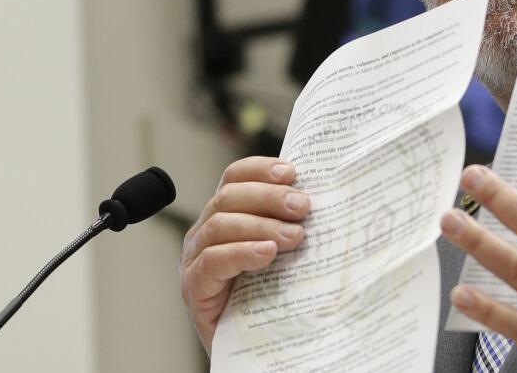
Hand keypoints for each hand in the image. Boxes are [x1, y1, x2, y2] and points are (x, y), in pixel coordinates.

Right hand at [179, 156, 309, 353]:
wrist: (255, 349)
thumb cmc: (270, 296)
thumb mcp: (282, 252)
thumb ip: (289, 224)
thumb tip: (323, 197)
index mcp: (225, 215)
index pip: (235, 177)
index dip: (261, 169)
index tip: (293, 173)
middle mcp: (205, 231)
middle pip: (229, 196)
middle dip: (269, 196)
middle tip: (304, 207)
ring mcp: (194, 259)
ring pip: (220, 225)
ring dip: (262, 225)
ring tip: (295, 236)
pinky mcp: (193, 287)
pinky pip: (212, 261)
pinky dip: (242, 252)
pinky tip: (267, 254)